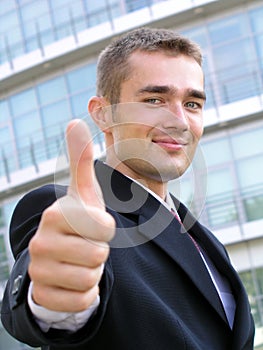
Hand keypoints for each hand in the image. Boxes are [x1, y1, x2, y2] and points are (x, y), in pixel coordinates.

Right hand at [28, 119, 114, 311]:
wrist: (62, 257)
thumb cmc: (79, 223)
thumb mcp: (83, 193)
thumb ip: (81, 160)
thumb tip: (75, 122)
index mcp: (55, 214)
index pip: (104, 226)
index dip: (106, 228)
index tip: (93, 226)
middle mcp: (40, 243)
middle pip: (99, 254)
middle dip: (100, 251)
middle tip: (86, 246)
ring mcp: (39, 272)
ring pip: (91, 278)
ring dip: (93, 271)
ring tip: (80, 261)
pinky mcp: (44, 298)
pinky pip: (83, 300)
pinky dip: (86, 292)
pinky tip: (73, 281)